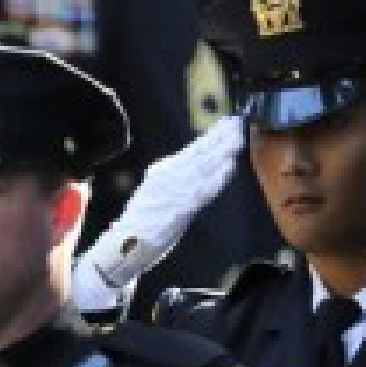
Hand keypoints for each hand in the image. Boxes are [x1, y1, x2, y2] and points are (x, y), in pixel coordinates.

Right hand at [71, 117, 244, 312]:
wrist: (127, 243)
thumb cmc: (144, 219)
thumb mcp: (157, 189)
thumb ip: (176, 177)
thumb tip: (198, 166)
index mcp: (163, 170)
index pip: (192, 148)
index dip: (212, 135)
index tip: (227, 123)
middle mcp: (169, 175)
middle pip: (200, 153)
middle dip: (221, 137)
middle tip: (237, 123)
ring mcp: (176, 191)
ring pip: (204, 167)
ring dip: (223, 152)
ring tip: (238, 139)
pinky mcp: (182, 207)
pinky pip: (205, 189)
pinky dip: (218, 177)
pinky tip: (230, 166)